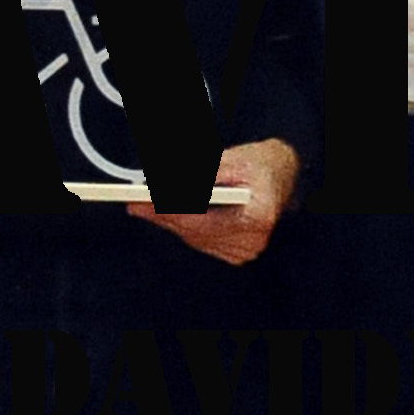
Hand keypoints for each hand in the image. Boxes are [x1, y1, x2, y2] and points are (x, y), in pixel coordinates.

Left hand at [131, 137, 297, 266]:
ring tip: (142, 204)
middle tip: (132, 202)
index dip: (169, 211)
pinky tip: (166, 213)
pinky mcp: (237, 254)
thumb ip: (199, 175)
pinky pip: (200, 240)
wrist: (281, 175)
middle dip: (161, 215)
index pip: (201, 221)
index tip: (141, 202)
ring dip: (168, 220)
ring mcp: (246, 251)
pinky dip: (182, 225)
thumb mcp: (228, 160)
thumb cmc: (257, 164)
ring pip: (193, 237)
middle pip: (193, 232)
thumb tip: (159, 184)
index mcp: (257, 216)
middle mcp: (253, 240)